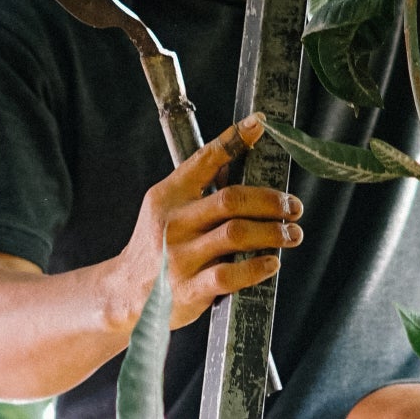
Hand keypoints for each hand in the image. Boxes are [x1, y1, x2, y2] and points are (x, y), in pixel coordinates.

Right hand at [113, 113, 303, 330]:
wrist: (125, 294)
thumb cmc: (157, 247)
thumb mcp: (167, 209)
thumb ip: (199, 191)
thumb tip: (242, 162)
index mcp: (169, 196)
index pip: (204, 160)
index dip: (233, 140)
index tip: (259, 124)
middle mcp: (173, 222)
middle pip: (231, 199)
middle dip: (271, 201)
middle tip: (294, 206)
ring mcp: (180, 257)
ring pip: (236, 234)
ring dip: (273, 232)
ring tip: (292, 233)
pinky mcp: (188, 289)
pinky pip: (230, 275)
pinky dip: (256, 267)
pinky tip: (272, 262)